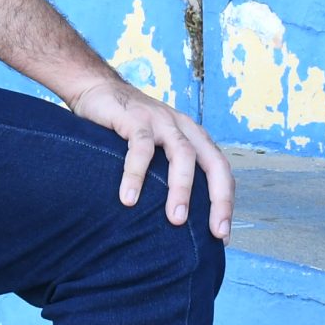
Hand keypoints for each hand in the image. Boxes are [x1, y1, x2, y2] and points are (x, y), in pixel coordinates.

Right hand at [70, 77, 234, 238]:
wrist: (98, 88)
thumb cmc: (129, 129)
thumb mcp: (156, 148)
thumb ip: (168, 172)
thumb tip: (176, 221)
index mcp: (193, 137)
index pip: (220, 169)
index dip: (226, 201)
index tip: (222, 235)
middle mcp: (183, 128)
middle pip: (212, 162)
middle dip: (218, 198)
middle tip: (214, 232)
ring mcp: (161, 121)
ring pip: (182, 154)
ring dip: (181, 189)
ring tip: (176, 220)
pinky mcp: (136, 119)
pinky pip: (140, 148)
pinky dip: (136, 174)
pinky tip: (128, 199)